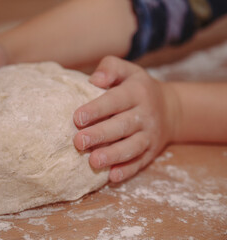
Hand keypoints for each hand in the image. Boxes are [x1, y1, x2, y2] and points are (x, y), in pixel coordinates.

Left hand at [73, 56, 177, 182]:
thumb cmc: (137, 88)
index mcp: (136, 92)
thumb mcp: (127, 71)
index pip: (115, 100)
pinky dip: (128, 171)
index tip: (77, 118)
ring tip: (94, 161)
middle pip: (122, 126)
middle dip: (100, 135)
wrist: (170, 109)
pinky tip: (112, 177)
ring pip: (132, 147)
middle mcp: (145, 114)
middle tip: (78, 142)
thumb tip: (94, 79)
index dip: (97, 109)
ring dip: (113, 155)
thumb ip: (110, 68)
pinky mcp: (151, 152)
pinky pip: (140, 162)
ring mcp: (150, 135)